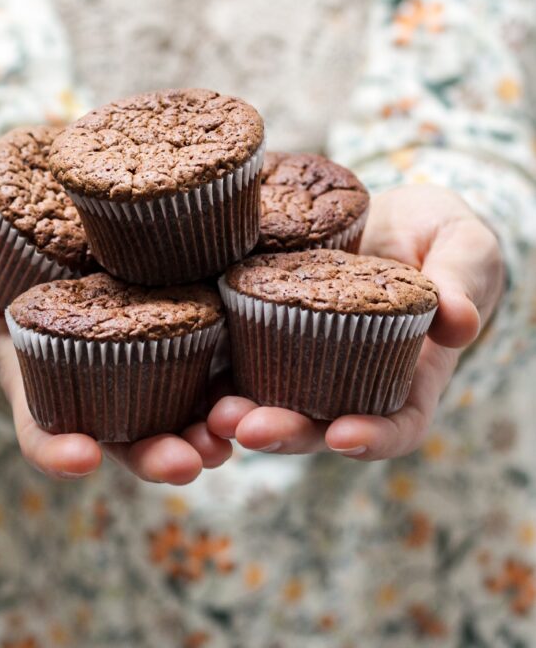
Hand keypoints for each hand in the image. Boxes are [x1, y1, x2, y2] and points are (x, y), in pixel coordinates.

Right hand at [0, 215, 231, 483]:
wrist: (58, 196)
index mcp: (42, 373)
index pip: (45, 426)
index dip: (58, 449)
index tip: (76, 459)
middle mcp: (103, 375)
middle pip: (130, 430)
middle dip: (156, 452)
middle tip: (186, 463)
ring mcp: (154, 347)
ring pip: (186, 402)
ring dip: (212, 425)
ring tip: (234, 431)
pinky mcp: (198, 309)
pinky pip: (226, 346)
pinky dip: (244, 365)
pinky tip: (264, 371)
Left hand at [208, 185, 504, 461]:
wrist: (392, 212)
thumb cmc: (439, 234)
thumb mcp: (464, 246)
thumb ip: (464, 280)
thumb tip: (459, 321)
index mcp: (409, 375)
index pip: (398, 423)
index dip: (374, 437)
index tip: (345, 435)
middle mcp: (351, 377)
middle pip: (319, 423)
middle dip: (284, 432)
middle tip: (248, 428)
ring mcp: (304, 355)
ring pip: (270, 397)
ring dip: (239, 412)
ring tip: (211, 411)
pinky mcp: (264, 322)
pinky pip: (238, 349)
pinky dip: (212, 362)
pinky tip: (185, 353)